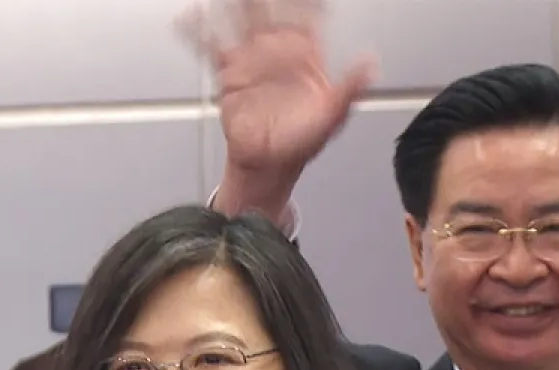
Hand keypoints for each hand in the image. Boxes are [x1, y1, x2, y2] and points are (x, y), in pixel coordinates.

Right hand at [179, 0, 374, 186]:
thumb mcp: (333, 117)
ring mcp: (251, 60)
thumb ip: (350, 90)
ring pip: (240, 24)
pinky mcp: (229, 75)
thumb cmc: (302, 141)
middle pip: (270, 13)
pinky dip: (197, 33)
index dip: (307, 5)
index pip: (306, 19)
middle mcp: (277, 52)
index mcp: (306, 55)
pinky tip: (190, 17)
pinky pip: (211, 50)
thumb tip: (369, 65)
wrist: (271, 164)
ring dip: (233, 8)